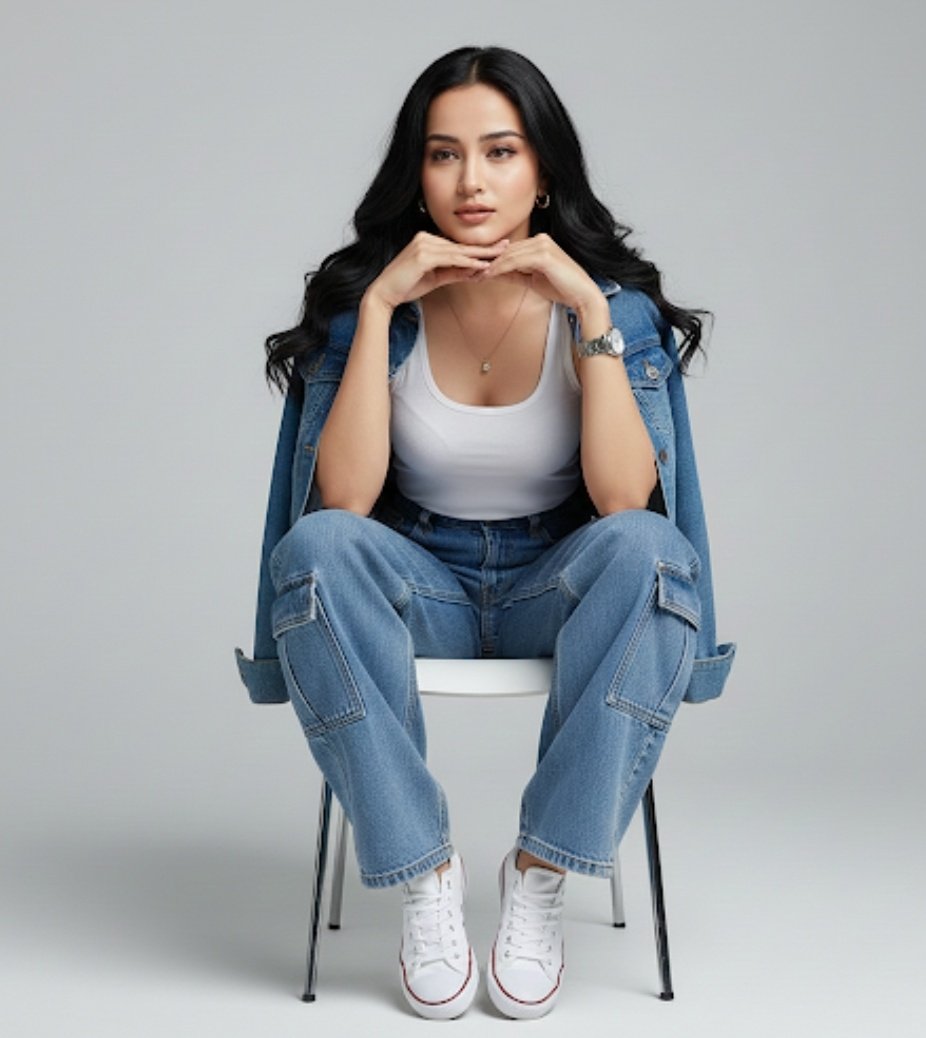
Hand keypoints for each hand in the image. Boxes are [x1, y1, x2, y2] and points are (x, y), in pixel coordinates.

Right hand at [365, 232, 509, 311]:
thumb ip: (453, 273)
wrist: (384, 293)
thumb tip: (473, 271)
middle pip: (461, 245)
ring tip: (499, 256)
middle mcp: (425, 238)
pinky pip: (450, 259)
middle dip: (484, 248)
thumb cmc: (406, 286)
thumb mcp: (435, 279)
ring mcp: (423, 244)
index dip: (477, 249)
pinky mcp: (423, 255)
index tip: (496, 250)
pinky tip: (481, 265)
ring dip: (480, 255)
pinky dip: (467, 262)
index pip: (457, 245)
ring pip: (458, 251)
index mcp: (427, 240)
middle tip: (506, 246)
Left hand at [479, 233, 609, 328]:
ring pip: (508, 255)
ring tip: (474, 274)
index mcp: (539, 243)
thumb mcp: (533, 280)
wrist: (582, 296)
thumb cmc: (562, 288)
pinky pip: (515, 261)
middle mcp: (540, 239)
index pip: (510, 250)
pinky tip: (487, 275)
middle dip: (487, 261)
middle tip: (468, 269)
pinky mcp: (543, 254)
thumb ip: (516, 274)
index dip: (492, 260)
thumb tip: (498, 273)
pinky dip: (500, 268)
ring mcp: (542, 245)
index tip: (476, 269)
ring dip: (490, 265)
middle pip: (507, 250)